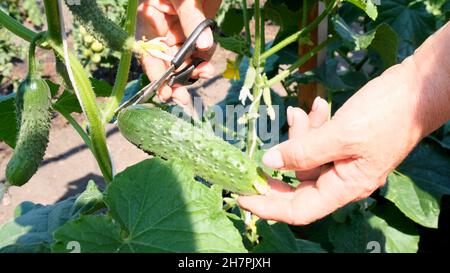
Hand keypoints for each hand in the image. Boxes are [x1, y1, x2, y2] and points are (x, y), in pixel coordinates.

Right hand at [137, 0, 221, 104]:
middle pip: (167, 64)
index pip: (149, 55)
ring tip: (204, 74)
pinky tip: (208, 66)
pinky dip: (205, 61)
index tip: (165, 93)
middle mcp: (164, 31)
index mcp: (150, 21)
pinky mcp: (200, 30)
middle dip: (175, 82)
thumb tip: (204, 46)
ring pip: (185, 61)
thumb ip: (190, 18)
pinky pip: (202, 53)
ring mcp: (183, 32)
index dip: (156, 76)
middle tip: (183, 98)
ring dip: (193, 73)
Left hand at [238, 60, 427, 224]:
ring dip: (298, 135)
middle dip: (277, 164)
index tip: (241, 195)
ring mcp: (343, 161)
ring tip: (299, 111)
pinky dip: (312, 126)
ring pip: (306, 157)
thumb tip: (269, 163)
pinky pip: (318, 141)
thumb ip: (303, 151)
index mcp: (345, 187)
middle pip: (297, 183)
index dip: (268, 206)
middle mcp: (342, 179)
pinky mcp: (343, 142)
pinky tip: (316, 105)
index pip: (298, 210)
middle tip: (254, 153)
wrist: (418, 89)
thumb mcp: (341, 134)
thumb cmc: (387, 114)